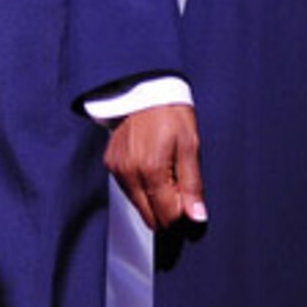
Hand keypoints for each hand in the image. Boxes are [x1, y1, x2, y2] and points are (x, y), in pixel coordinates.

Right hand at [105, 105, 206, 229]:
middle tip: (178, 186)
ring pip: (137, 205)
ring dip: (153, 198)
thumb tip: (196, 216)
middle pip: (149, 216)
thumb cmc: (170, 114)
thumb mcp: (190, 146)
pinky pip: (127, 189)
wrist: (144, 90)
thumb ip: (192, 185)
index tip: (189, 200)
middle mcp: (129, 173)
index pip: (167, 215)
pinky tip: (150, 168)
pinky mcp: (110, 164)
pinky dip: (140, 187)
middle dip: (166, 208)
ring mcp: (116, 169)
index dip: (182, 214)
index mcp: (151, 169)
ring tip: (165, 172)